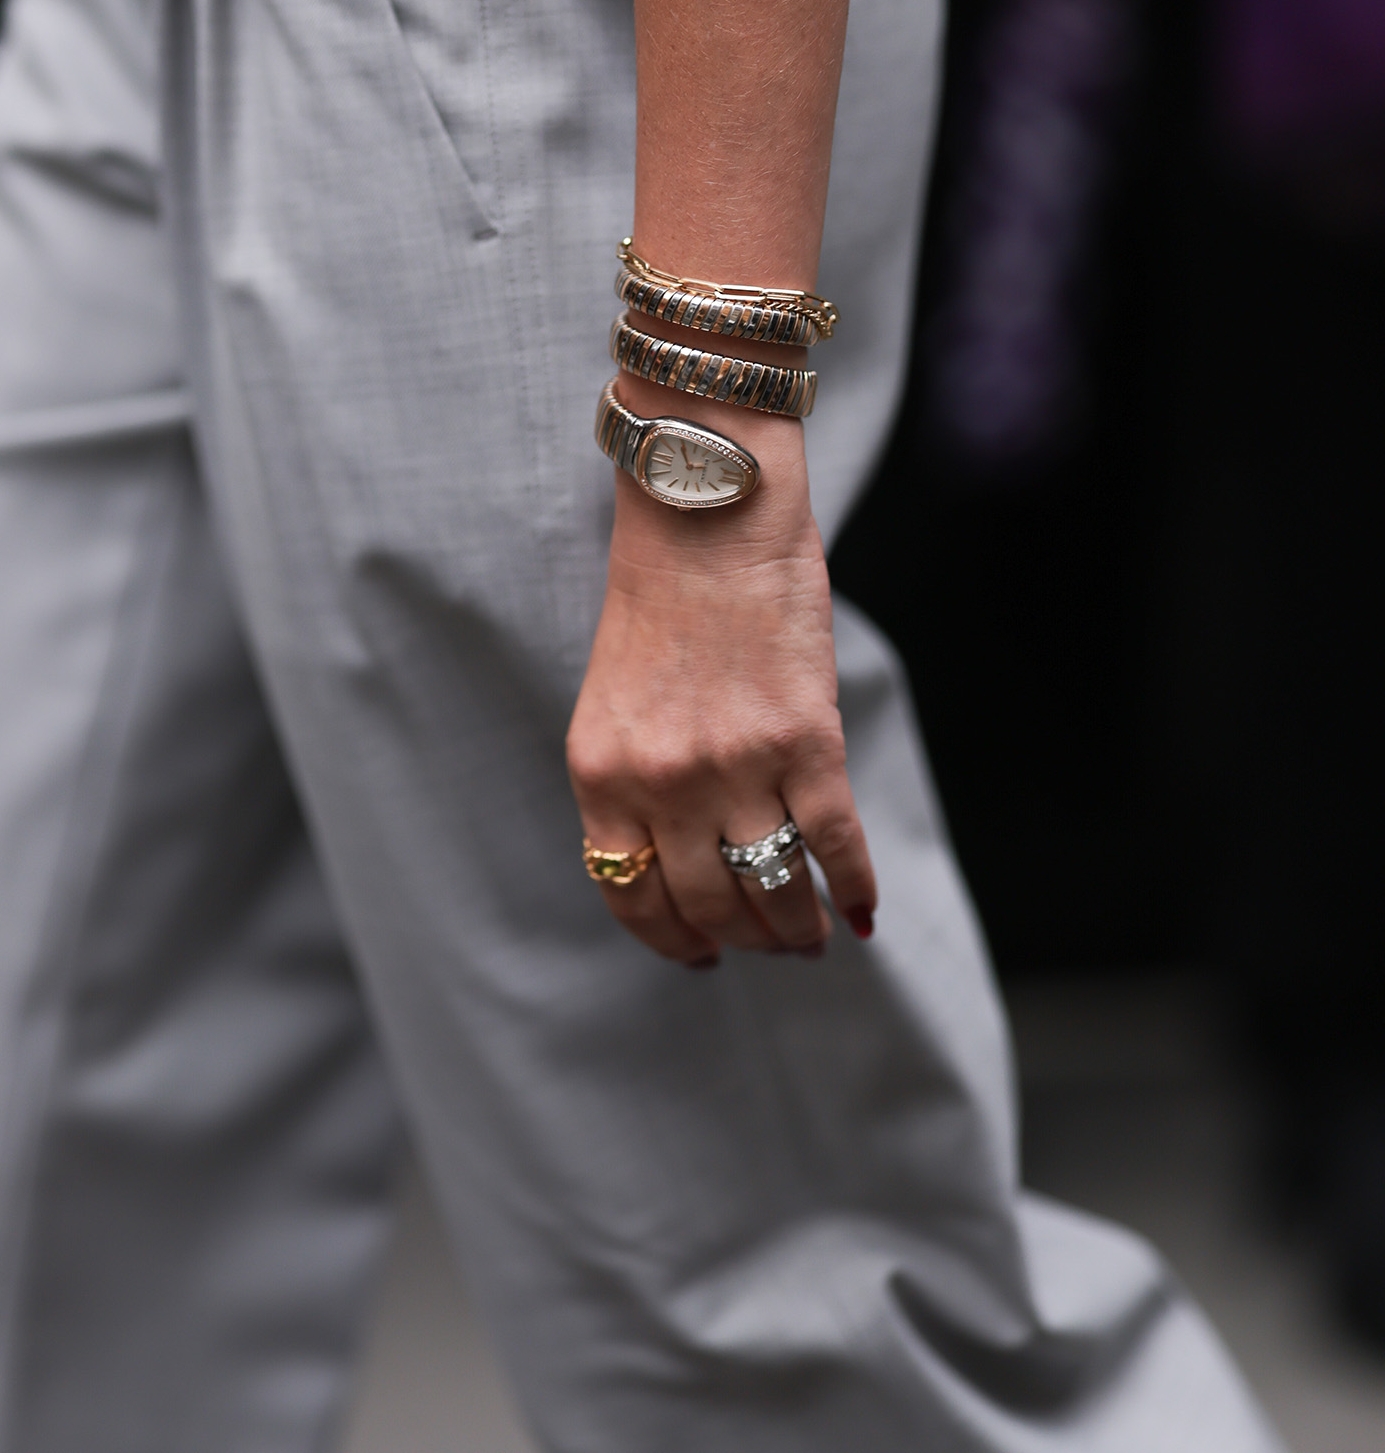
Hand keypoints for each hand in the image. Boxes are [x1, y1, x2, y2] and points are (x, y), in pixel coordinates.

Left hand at [567, 416, 876, 965]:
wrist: (707, 507)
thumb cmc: (662, 589)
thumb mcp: (616, 697)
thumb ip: (637, 776)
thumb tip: (685, 855)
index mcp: (599, 772)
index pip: (631, 895)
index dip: (669, 940)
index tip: (700, 955)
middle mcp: (660, 782)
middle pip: (706, 907)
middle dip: (742, 941)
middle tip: (770, 946)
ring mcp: (733, 765)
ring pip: (770, 888)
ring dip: (796, 929)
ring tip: (812, 937)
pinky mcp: (805, 740)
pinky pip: (833, 844)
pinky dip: (852, 888)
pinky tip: (861, 912)